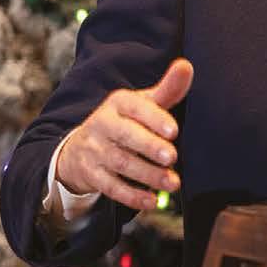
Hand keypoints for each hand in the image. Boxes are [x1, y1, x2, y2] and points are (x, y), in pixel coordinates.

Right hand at [56, 59, 192, 209]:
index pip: (136, 108)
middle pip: (127, 136)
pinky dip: (131, 196)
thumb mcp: (143, 103)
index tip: (174, 131)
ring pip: (120, 163)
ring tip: (172, 182)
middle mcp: (103, 124)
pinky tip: (150, 201)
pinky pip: (110, 186)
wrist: (81, 146)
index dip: (154, 119)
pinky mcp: (91, 174)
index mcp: (119, 103)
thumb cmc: (125, 121)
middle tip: (172, 157)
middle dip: (150, 147)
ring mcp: (94, 150)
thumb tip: (186, 66)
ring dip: (147, 175)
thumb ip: (167, 90)